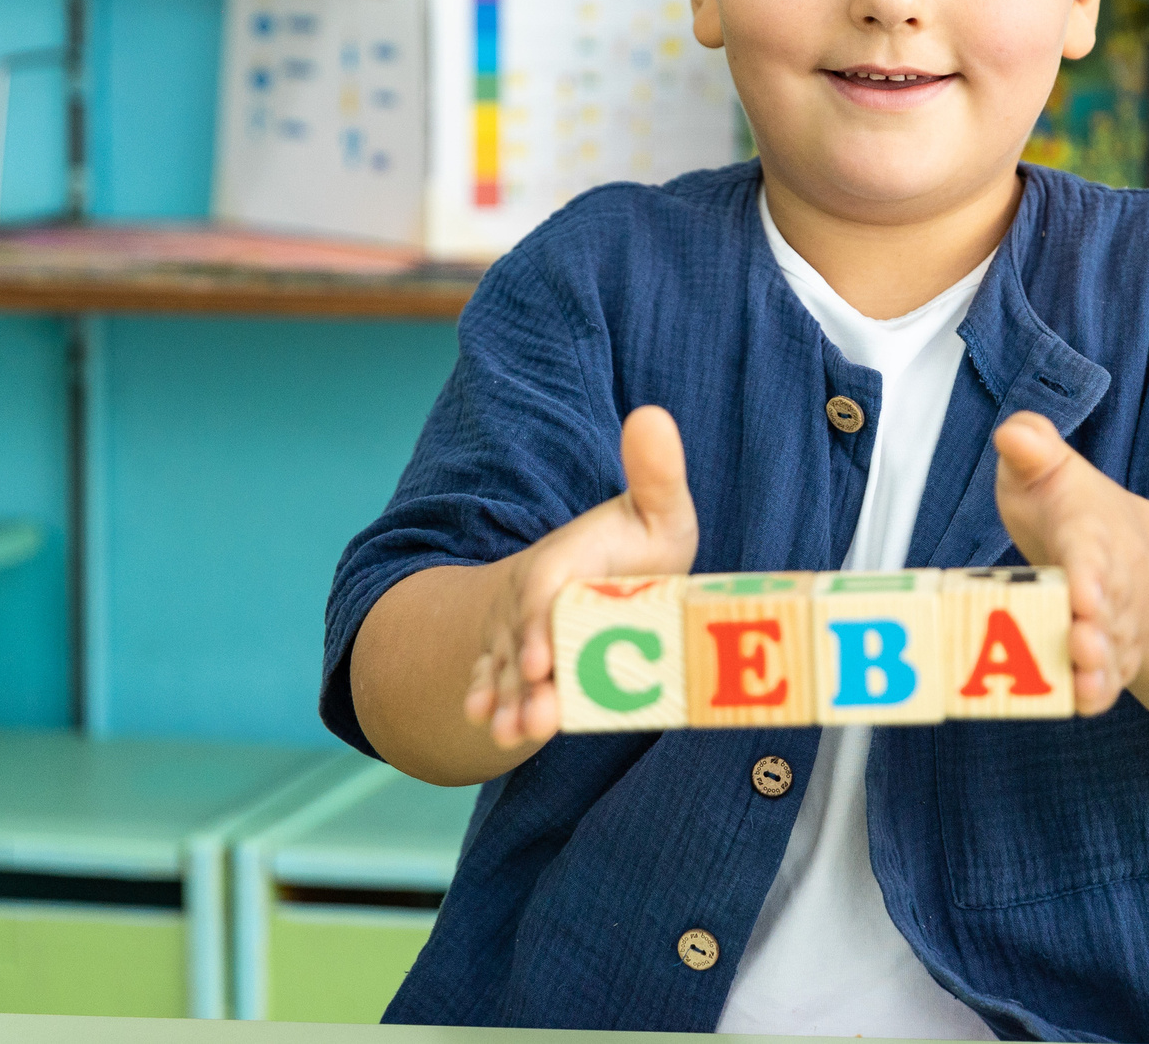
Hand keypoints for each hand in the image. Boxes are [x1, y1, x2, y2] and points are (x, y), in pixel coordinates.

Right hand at [465, 405, 698, 748]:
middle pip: (521, 642)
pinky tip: (492, 729)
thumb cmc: (640, 548)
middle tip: (534, 717)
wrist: (606, 576)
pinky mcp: (519, 665)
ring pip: (507, 670)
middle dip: (525, 682)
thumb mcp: (656, 511)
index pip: (542, 593)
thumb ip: (656, 474)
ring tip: (513, 734)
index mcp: (563, 562)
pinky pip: (499, 683)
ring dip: (509, 704)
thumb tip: (651, 413)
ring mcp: (519, 634)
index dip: (539, 625)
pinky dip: (493, 705)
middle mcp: (531, 600)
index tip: (541, 660)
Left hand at [992, 411, 1148, 716]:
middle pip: (1108, 605)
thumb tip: (1014, 434)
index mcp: (1092, 529)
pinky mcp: (1114, 652)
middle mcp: (1114, 577)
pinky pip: (1110, 675)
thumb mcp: (1046, 467)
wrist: (1118, 543)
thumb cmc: (1066, 506)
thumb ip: (1031, 446)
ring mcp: (1119, 618)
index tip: (1082, 589)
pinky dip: (1099, 690)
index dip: (1089, 571)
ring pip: (1112, 645)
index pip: (1092, 549)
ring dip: (1097, 664)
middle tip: (1079, 640)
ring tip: (1083, 676)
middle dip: (1095, 626)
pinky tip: (1084, 701)